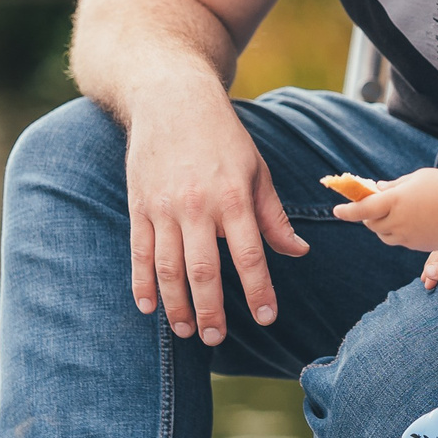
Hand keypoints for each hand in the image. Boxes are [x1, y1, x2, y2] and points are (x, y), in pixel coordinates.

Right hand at [122, 76, 307, 346]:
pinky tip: (149, 308)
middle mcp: (197, 206)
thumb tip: (297, 252)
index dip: (258, 291)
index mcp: (233, 197)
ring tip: (186, 331)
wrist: (171, 98)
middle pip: (204, 271)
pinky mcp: (139, 206)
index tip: (266, 317)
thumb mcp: (256, 170)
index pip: (249, 255)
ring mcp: (163, 207)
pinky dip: (142, 283)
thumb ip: (273, 216)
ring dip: (177, 305)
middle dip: (210, 311)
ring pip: (169, 268)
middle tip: (215, 339)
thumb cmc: (221, 136)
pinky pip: (139, 253)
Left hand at [333, 167, 437, 250]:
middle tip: (372, 206)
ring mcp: (408, 236)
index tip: (337, 210)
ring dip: (382, 226)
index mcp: (395, 201)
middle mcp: (398, 222)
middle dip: (368, 215)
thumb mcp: (417, 178)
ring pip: (384, 235)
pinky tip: (410, 222)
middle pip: (371, 224)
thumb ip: (395, 185)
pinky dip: (398, 232)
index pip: (362, 209)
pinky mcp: (418, 246)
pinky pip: (400, 241)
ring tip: (393, 214)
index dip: (347, 211)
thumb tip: (378, 189)